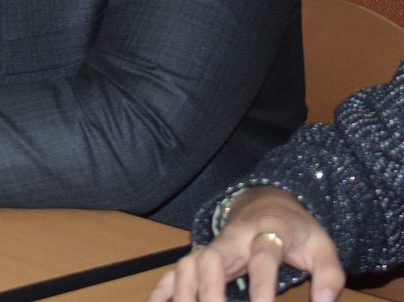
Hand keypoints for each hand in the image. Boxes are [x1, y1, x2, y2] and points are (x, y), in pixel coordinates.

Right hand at [147, 186, 343, 301]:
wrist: (267, 202)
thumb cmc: (298, 230)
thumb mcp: (323, 247)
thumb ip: (330, 276)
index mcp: (267, 232)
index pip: (263, 257)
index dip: (262, 285)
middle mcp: (234, 238)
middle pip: (213, 259)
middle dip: (209, 289)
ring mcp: (213, 245)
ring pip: (189, 263)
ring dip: (184, 291)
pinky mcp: (201, 254)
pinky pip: (176, 268)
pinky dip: (163, 286)